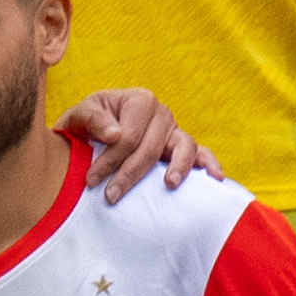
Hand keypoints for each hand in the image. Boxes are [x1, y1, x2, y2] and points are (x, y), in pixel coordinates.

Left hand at [64, 80, 216, 190]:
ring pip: (183, 147)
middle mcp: (162, 112)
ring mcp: (175, 131)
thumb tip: (114, 134)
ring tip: (169, 184)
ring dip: (177, 167)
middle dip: (130, 174)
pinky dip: (210, 164)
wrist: (92, 133)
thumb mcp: (80, 116)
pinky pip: (201, 154)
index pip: (129, 135)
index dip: (110, 160)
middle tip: (111, 196)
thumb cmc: (87, 124)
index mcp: (140, 100)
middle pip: (151, 147)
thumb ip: (92, 120)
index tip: (90, 181)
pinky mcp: (183, 148)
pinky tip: (215, 178)